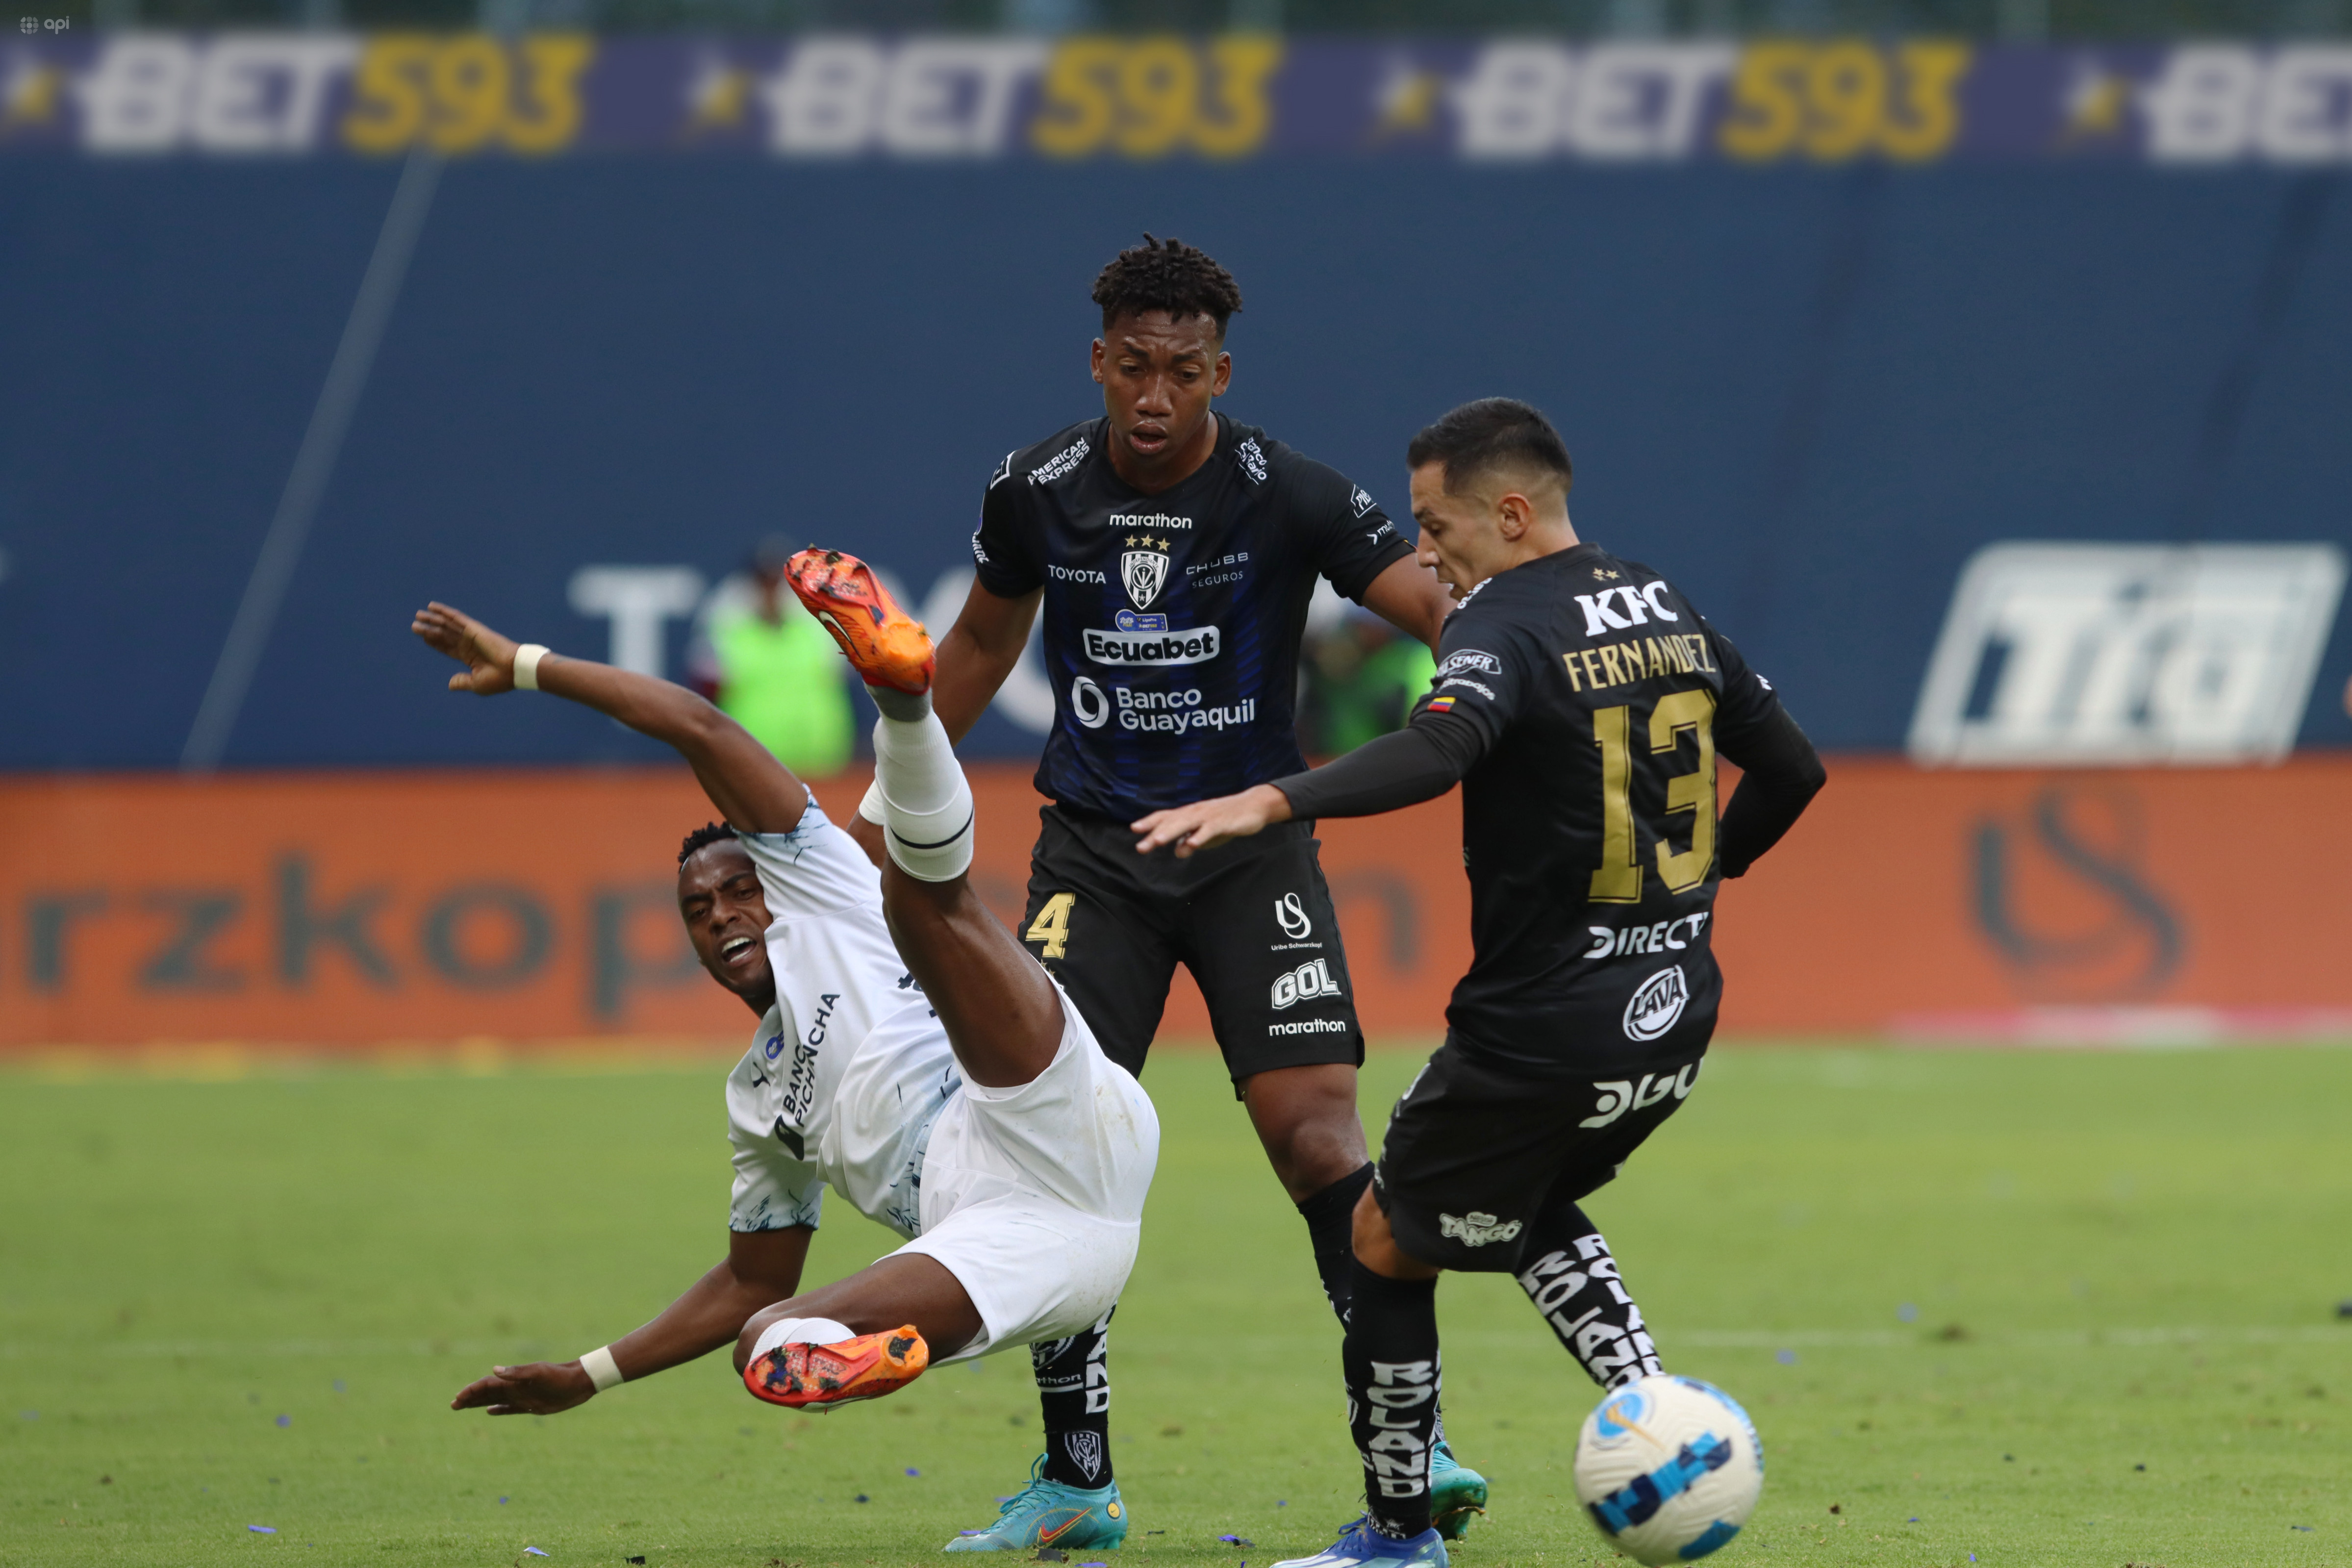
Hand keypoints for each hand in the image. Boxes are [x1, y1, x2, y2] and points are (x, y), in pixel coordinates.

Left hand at [412, 601, 520, 695]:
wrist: (513, 669)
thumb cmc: (498, 679)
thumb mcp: (476, 684)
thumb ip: (462, 682)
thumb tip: (450, 684)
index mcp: (469, 657)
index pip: (448, 648)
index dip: (435, 643)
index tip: (424, 638)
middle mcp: (468, 644)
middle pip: (443, 635)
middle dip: (429, 629)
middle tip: (415, 625)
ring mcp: (470, 635)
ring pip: (446, 625)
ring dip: (432, 619)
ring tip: (418, 615)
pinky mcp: (473, 628)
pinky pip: (456, 617)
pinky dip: (444, 611)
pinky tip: (432, 607)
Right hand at [451, 1360, 595, 1416]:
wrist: (578, 1382)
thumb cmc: (559, 1376)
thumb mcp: (539, 1372)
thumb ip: (517, 1372)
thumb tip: (494, 1370)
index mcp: (514, 1379)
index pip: (486, 1385)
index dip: (471, 1391)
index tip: (457, 1399)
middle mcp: (515, 1388)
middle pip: (486, 1393)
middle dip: (469, 1398)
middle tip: (453, 1405)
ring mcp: (522, 1396)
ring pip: (494, 1401)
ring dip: (479, 1404)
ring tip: (463, 1407)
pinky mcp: (531, 1405)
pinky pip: (509, 1408)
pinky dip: (498, 1410)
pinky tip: (489, 1412)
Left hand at [1131, 784, 1291, 858]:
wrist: (1254, 806)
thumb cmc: (1226, 820)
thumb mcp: (1206, 835)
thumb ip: (1190, 842)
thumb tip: (1177, 852)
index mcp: (1190, 815)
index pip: (1166, 817)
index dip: (1150, 822)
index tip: (1134, 830)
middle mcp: (1196, 813)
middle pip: (1172, 822)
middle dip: (1155, 834)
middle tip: (1141, 846)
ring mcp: (1209, 816)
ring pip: (1187, 823)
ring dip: (1172, 832)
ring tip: (1158, 841)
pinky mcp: (1224, 822)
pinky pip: (1210, 829)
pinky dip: (1200, 836)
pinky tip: (1192, 843)